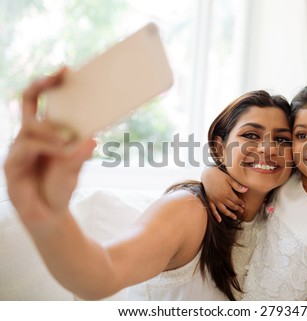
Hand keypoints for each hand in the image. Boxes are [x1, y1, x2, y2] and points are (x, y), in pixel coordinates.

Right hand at [4, 68, 95, 228]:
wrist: (49, 214)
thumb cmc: (61, 187)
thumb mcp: (75, 167)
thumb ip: (80, 152)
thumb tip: (93, 137)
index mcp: (43, 132)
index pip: (41, 101)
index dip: (50, 84)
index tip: (66, 69)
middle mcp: (28, 136)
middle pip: (28, 102)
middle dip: (42, 85)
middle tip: (59, 75)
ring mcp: (19, 150)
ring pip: (30, 127)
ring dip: (51, 129)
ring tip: (68, 139)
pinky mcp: (12, 166)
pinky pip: (26, 148)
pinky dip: (45, 147)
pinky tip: (60, 151)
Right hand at [201, 166, 247, 221]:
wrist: (207, 174)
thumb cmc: (219, 175)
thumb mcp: (229, 179)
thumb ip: (237, 186)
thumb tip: (246, 190)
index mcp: (227, 192)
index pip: (236, 201)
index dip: (241, 203)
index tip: (244, 205)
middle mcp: (221, 198)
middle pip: (231, 206)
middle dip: (237, 209)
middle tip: (242, 211)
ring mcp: (215, 200)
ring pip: (223, 210)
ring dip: (229, 214)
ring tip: (234, 217)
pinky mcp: (209, 200)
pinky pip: (213, 210)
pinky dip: (216, 216)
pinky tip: (219, 220)